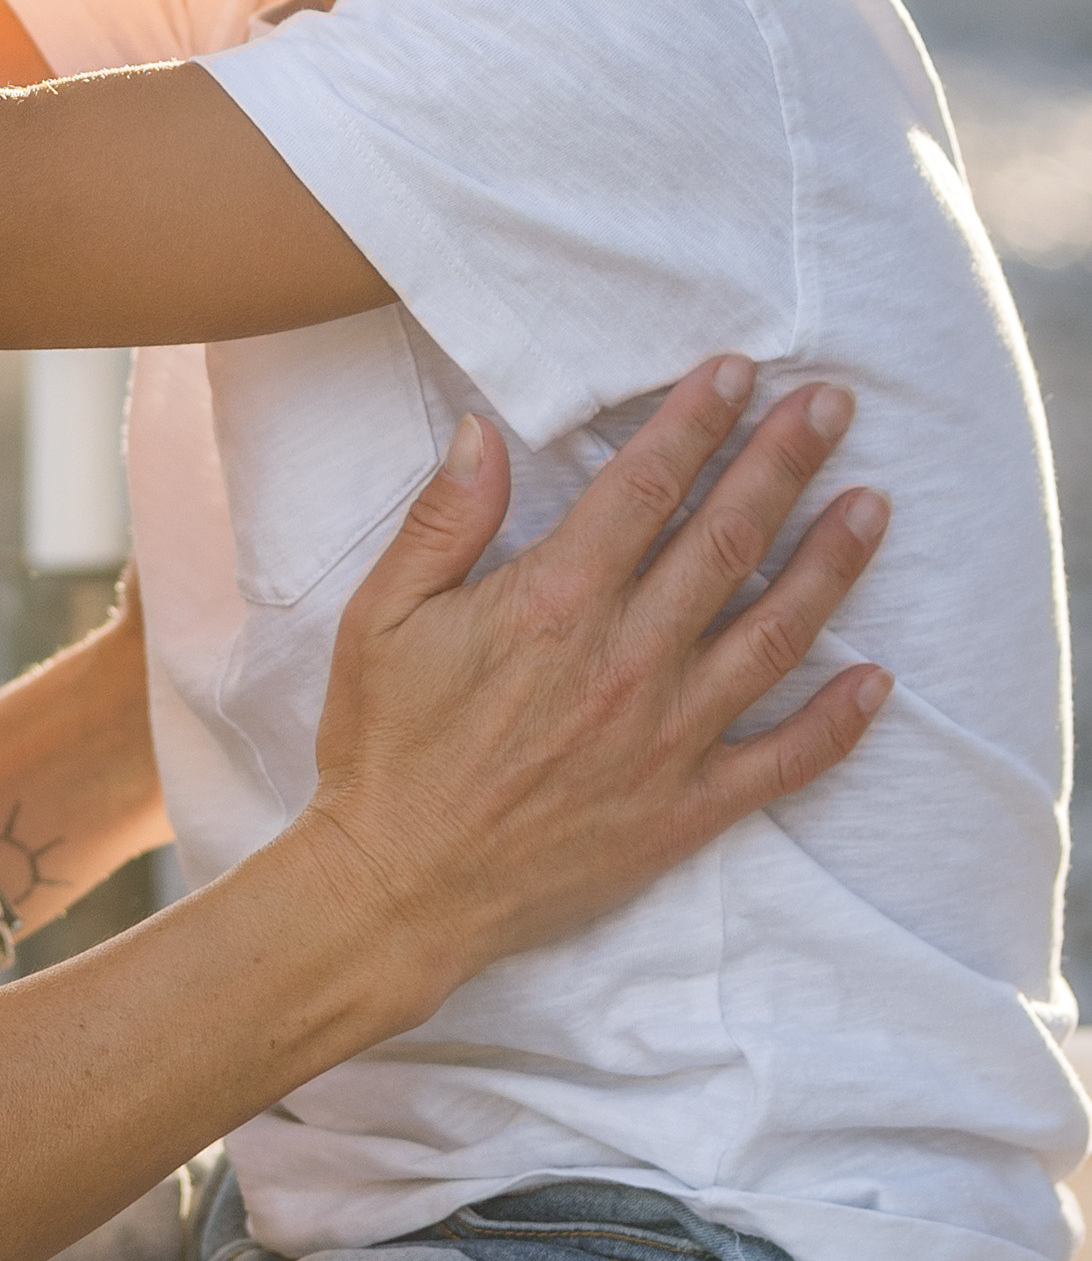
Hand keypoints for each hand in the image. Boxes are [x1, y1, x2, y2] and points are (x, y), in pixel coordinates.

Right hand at [305, 362, 885, 1004]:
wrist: (400, 888)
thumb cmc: (385, 747)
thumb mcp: (382, 616)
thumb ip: (444, 520)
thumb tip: (482, 431)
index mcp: (555, 604)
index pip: (646, 488)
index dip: (697, 422)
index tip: (739, 372)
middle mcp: (626, 661)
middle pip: (727, 540)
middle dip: (784, 462)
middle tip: (833, 406)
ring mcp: (667, 737)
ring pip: (773, 634)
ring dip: (829, 563)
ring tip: (872, 505)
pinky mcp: (686, 808)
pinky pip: (783, 760)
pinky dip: (838, 721)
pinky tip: (878, 678)